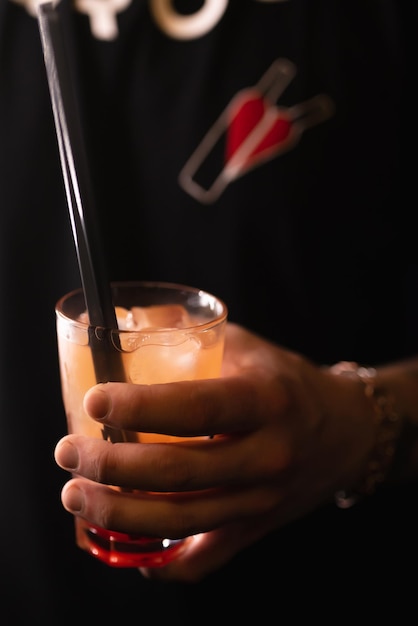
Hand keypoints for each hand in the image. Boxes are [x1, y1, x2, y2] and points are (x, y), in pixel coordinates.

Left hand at [54, 323, 374, 581]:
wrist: (344, 431)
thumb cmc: (286, 383)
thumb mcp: (247, 346)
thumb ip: (191, 335)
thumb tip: (125, 323)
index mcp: (266, 401)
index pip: (196, 408)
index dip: (139, 406)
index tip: (95, 400)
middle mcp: (268, 455)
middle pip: (178, 472)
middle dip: (110, 464)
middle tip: (68, 451)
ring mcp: (263, 500)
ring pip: (182, 520)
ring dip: (118, 512)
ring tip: (77, 494)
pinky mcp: (257, 528)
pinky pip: (205, 558)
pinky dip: (161, 561)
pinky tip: (125, 543)